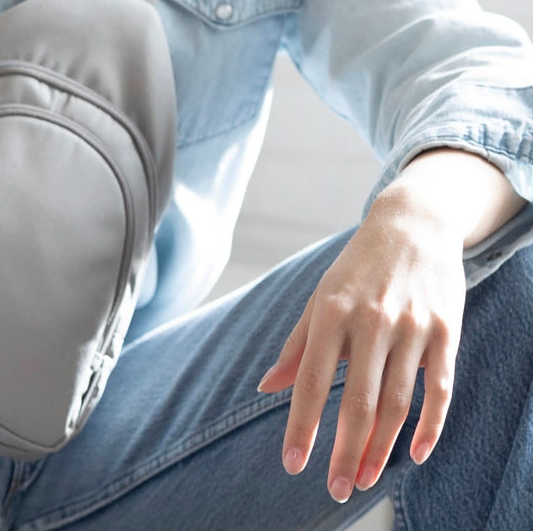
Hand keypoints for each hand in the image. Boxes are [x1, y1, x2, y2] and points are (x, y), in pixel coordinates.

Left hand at [256, 183, 466, 503]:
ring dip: (381, 448)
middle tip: (334, 488)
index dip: (303, 425)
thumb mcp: (320, 297)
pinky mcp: (447, 331)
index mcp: (333, 311)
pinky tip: (415, 454)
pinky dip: (430, 426)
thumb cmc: (356, 268)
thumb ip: (297, 345)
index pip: (314, 379)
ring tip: (362, 479)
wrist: (412, 225)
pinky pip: (439, 389)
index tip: (293, 464)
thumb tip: (266, 387)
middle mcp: (372, 320)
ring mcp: (413, 326)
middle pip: (359, 400)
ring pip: (398, 402)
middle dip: (344, 450)